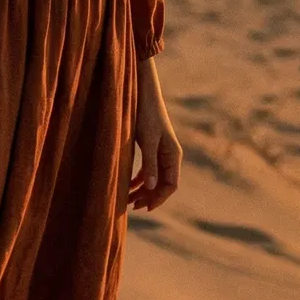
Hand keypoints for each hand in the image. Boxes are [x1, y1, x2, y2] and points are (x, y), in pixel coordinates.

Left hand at [129, 58, 181, 210]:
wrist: (141, 92)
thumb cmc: (145, 114)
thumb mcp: (148, 140)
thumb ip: (150, 164)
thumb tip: (152, 187)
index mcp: (173, 155)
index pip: (171, 184)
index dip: (159, 198)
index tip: (145, 207)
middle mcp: (169, 156)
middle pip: (162, 184)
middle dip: (149, 197)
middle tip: (132, 207)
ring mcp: (160, 153)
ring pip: (154, 179)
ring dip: (142, 190)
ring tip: (127, 201)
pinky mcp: (150, 149)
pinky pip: (147, 171)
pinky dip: (138, 180)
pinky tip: (127, 187)